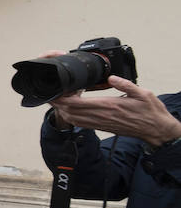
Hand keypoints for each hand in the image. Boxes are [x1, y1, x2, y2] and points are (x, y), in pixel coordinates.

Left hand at [51, 77, 180, 146]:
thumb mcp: (143, 94)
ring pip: (73, 119)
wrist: (155, 129)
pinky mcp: (101, 127)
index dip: (64, 99)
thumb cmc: (150, 112)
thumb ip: (126, 85)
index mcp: (109, 107)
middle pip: (71, 112)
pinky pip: (81, 123)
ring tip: (58, 100)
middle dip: (58, 104)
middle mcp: (101, 117)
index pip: (79, 104)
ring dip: (63, 110)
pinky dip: (72, 116)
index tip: (57, 91)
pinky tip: (70, 109)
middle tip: (52, 94)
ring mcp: (100, 123)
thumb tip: (111, 78)